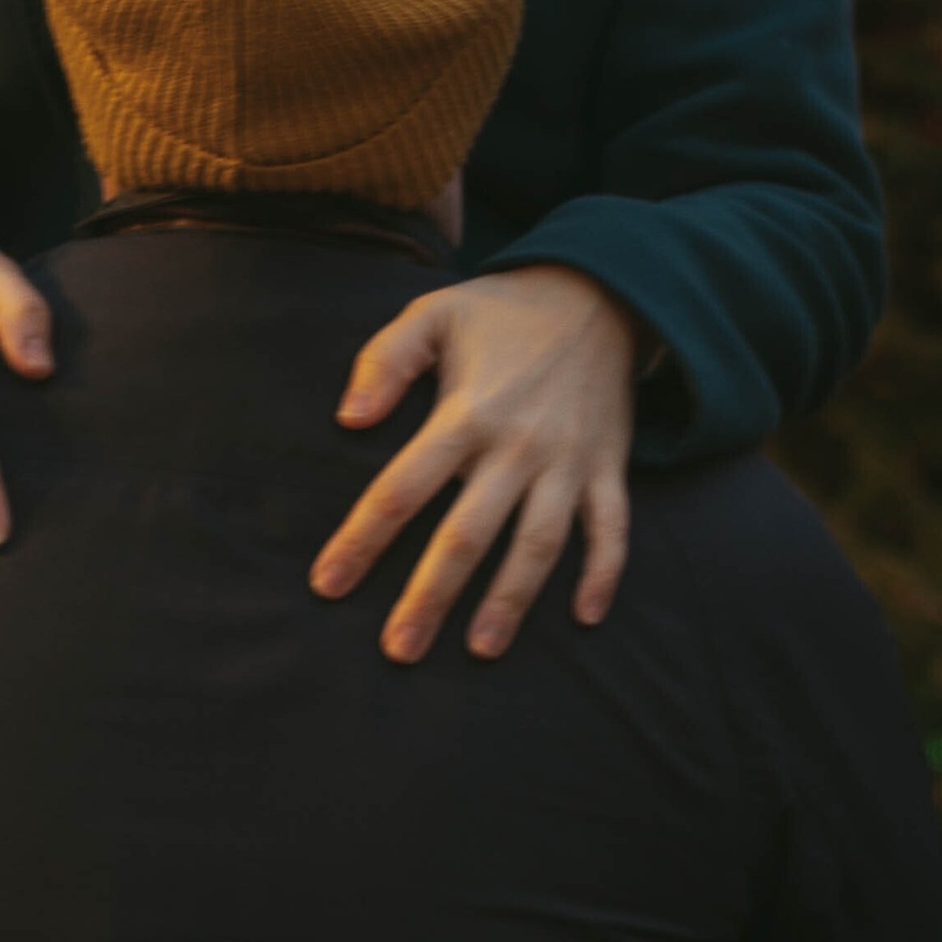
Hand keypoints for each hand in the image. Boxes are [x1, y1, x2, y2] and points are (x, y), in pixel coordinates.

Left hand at [311, 264, 635, 663]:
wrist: (602, 291)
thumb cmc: (502, 311)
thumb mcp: (434, 313)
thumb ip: (384, 360)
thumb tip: (348, 420)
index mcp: (466, 413)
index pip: (403, 488)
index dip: (362, 539)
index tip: (329, 585)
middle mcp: (517, 446)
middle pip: (467, 534)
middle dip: (431, 596)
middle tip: (400, 650)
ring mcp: (568, 461)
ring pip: (539, 544)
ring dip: (511, 600)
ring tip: (480, 650)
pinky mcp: (608, 468)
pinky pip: (612, 529)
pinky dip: (604, 573)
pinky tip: (586, 617)